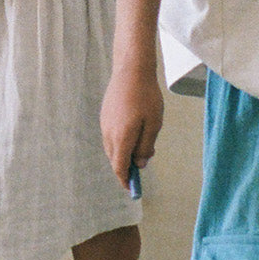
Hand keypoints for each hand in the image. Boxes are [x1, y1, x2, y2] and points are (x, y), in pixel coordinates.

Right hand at [101, 64, 163, 187]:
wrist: (131, 70)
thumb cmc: (146, 96)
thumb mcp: (154, 124)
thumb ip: (146, 146)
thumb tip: (141, 163)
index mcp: (122, 138)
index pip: (120, 167)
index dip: (125, 180)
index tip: (131, 188)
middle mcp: (109, 134)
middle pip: (114, 159)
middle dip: (125, 168)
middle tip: (139, 169)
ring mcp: (105, 124)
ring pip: (111, 148)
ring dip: (122, 154)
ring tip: (139, 149)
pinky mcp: (104, 116)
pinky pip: (110, 136)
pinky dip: (119, 143)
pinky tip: (131, 135)